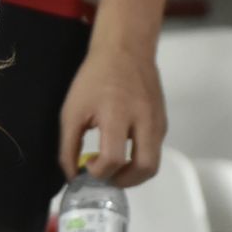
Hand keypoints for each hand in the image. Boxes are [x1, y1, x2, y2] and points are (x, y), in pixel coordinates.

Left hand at [59, 41, 165, 186]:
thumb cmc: (94, 78)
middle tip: (107, 178)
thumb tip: (73, 175)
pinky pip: (155, 149)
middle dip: (125, 182)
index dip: (99, 172)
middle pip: (145, 168)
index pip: (114, 158)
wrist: (124, 50)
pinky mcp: (163, 121)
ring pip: (154, 163)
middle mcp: (144, 120)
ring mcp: (157, 121)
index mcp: (117, 114)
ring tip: (115, 169)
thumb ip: (69, 145)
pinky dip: (140, 158)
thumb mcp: (72, 110)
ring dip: (135, 174)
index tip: (87, 167)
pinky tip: (124, 149)